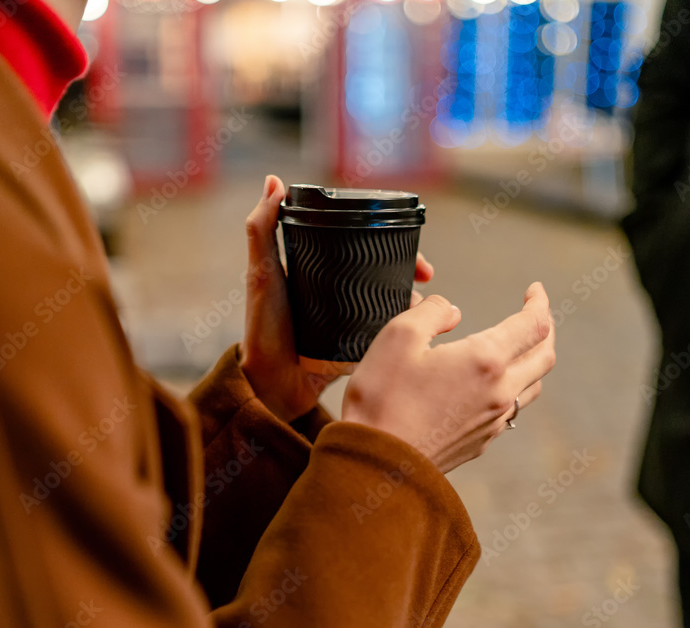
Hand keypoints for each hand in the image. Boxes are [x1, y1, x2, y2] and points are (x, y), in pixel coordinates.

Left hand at [240, 175, 433, 423]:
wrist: (271, 384)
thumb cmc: (263, 329)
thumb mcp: (261, 275)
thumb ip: (262, 230)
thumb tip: (274, 181)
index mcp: (319, 267)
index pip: (361, 244)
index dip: (390, 241)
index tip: (413, 250)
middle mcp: (336, 289)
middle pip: (383, 271)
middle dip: (410, 273)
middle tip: (428, 281)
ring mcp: (349, 317)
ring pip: (389, 301)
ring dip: (412, 302)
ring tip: (427, 308)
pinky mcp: (356, 344)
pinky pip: (385, 332)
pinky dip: (404, 329)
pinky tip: (418, 329)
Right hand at [342, 283, 554, 473]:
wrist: (376, 464)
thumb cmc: (382, 399)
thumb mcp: (398, 336)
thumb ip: (431, 312)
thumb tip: (451, 310)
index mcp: (486, 360)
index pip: (533, 324)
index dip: (539, 302)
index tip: (534, 290)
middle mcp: (499, 392)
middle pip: (544, 357)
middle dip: (546, 330)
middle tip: (537, 315)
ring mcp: (492, 422)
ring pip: (531, 387)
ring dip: (533, 363)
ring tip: (521, 351)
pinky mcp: (480, 443)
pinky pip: (508, 412)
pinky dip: (511, 391)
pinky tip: (492, 388)